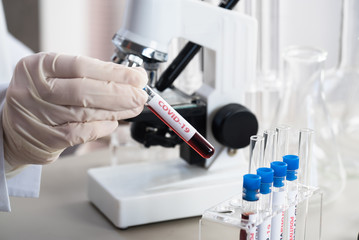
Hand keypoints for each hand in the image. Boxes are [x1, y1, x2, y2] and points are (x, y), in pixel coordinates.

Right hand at [2, 52, 146, 167]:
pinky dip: (102, 128)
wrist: (13, 127)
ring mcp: (38, 116)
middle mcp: (34, 90)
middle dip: (120, 93)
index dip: (114, 72)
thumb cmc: (43, 96)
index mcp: (38, 67)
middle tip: (141, 95)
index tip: (137, 77)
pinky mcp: (45, 139)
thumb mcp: (57, 76)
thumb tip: (129, 80)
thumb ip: (89, 75)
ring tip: (134, 107)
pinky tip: (114, 122)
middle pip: (84, 91)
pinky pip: (81, 133)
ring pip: (85, 113)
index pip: (82, 66)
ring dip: (117, 111)